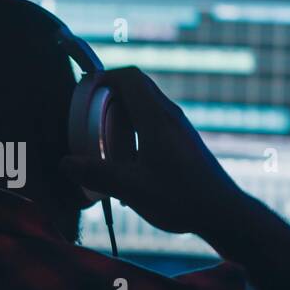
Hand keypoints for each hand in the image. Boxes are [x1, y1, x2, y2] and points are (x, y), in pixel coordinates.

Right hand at [59, 66, 245, 238]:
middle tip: (89, 115)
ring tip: (105, 139)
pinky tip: (129, 160)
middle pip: (137, 87)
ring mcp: (180, 127)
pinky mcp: (184, 141)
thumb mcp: (132, 189)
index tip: (85, 91)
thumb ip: (97, 174)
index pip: (129, 77)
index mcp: (156, 119)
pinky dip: (136, 128)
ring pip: (146, 105)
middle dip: (110, 94)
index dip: (104, 76)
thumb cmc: (182, 199)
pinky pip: (155, 121)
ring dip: (123, 113)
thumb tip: (66, 163)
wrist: (223, 213)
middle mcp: (170, 116)